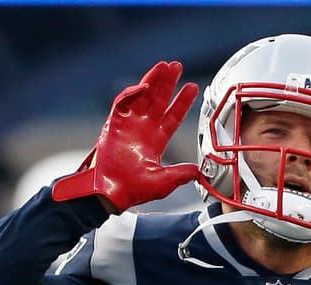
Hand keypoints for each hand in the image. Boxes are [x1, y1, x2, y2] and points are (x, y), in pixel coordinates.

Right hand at [51, 61, 200, 212]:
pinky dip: (132, 93)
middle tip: (177, 66)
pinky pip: (123, 102)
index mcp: (156, 141)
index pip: (172, 116)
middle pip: (158, 100)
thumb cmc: (133, 189)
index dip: (182, 101)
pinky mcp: (114, 124)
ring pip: (142, 96)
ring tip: (164, 66)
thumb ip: (181, 174)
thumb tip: (200, 171)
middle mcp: (143, 129)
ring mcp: (128, 125)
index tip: (192, 87)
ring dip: (152, 80)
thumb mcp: (164, 182)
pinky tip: (144, 86)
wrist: (110, 192)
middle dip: (167, 83)